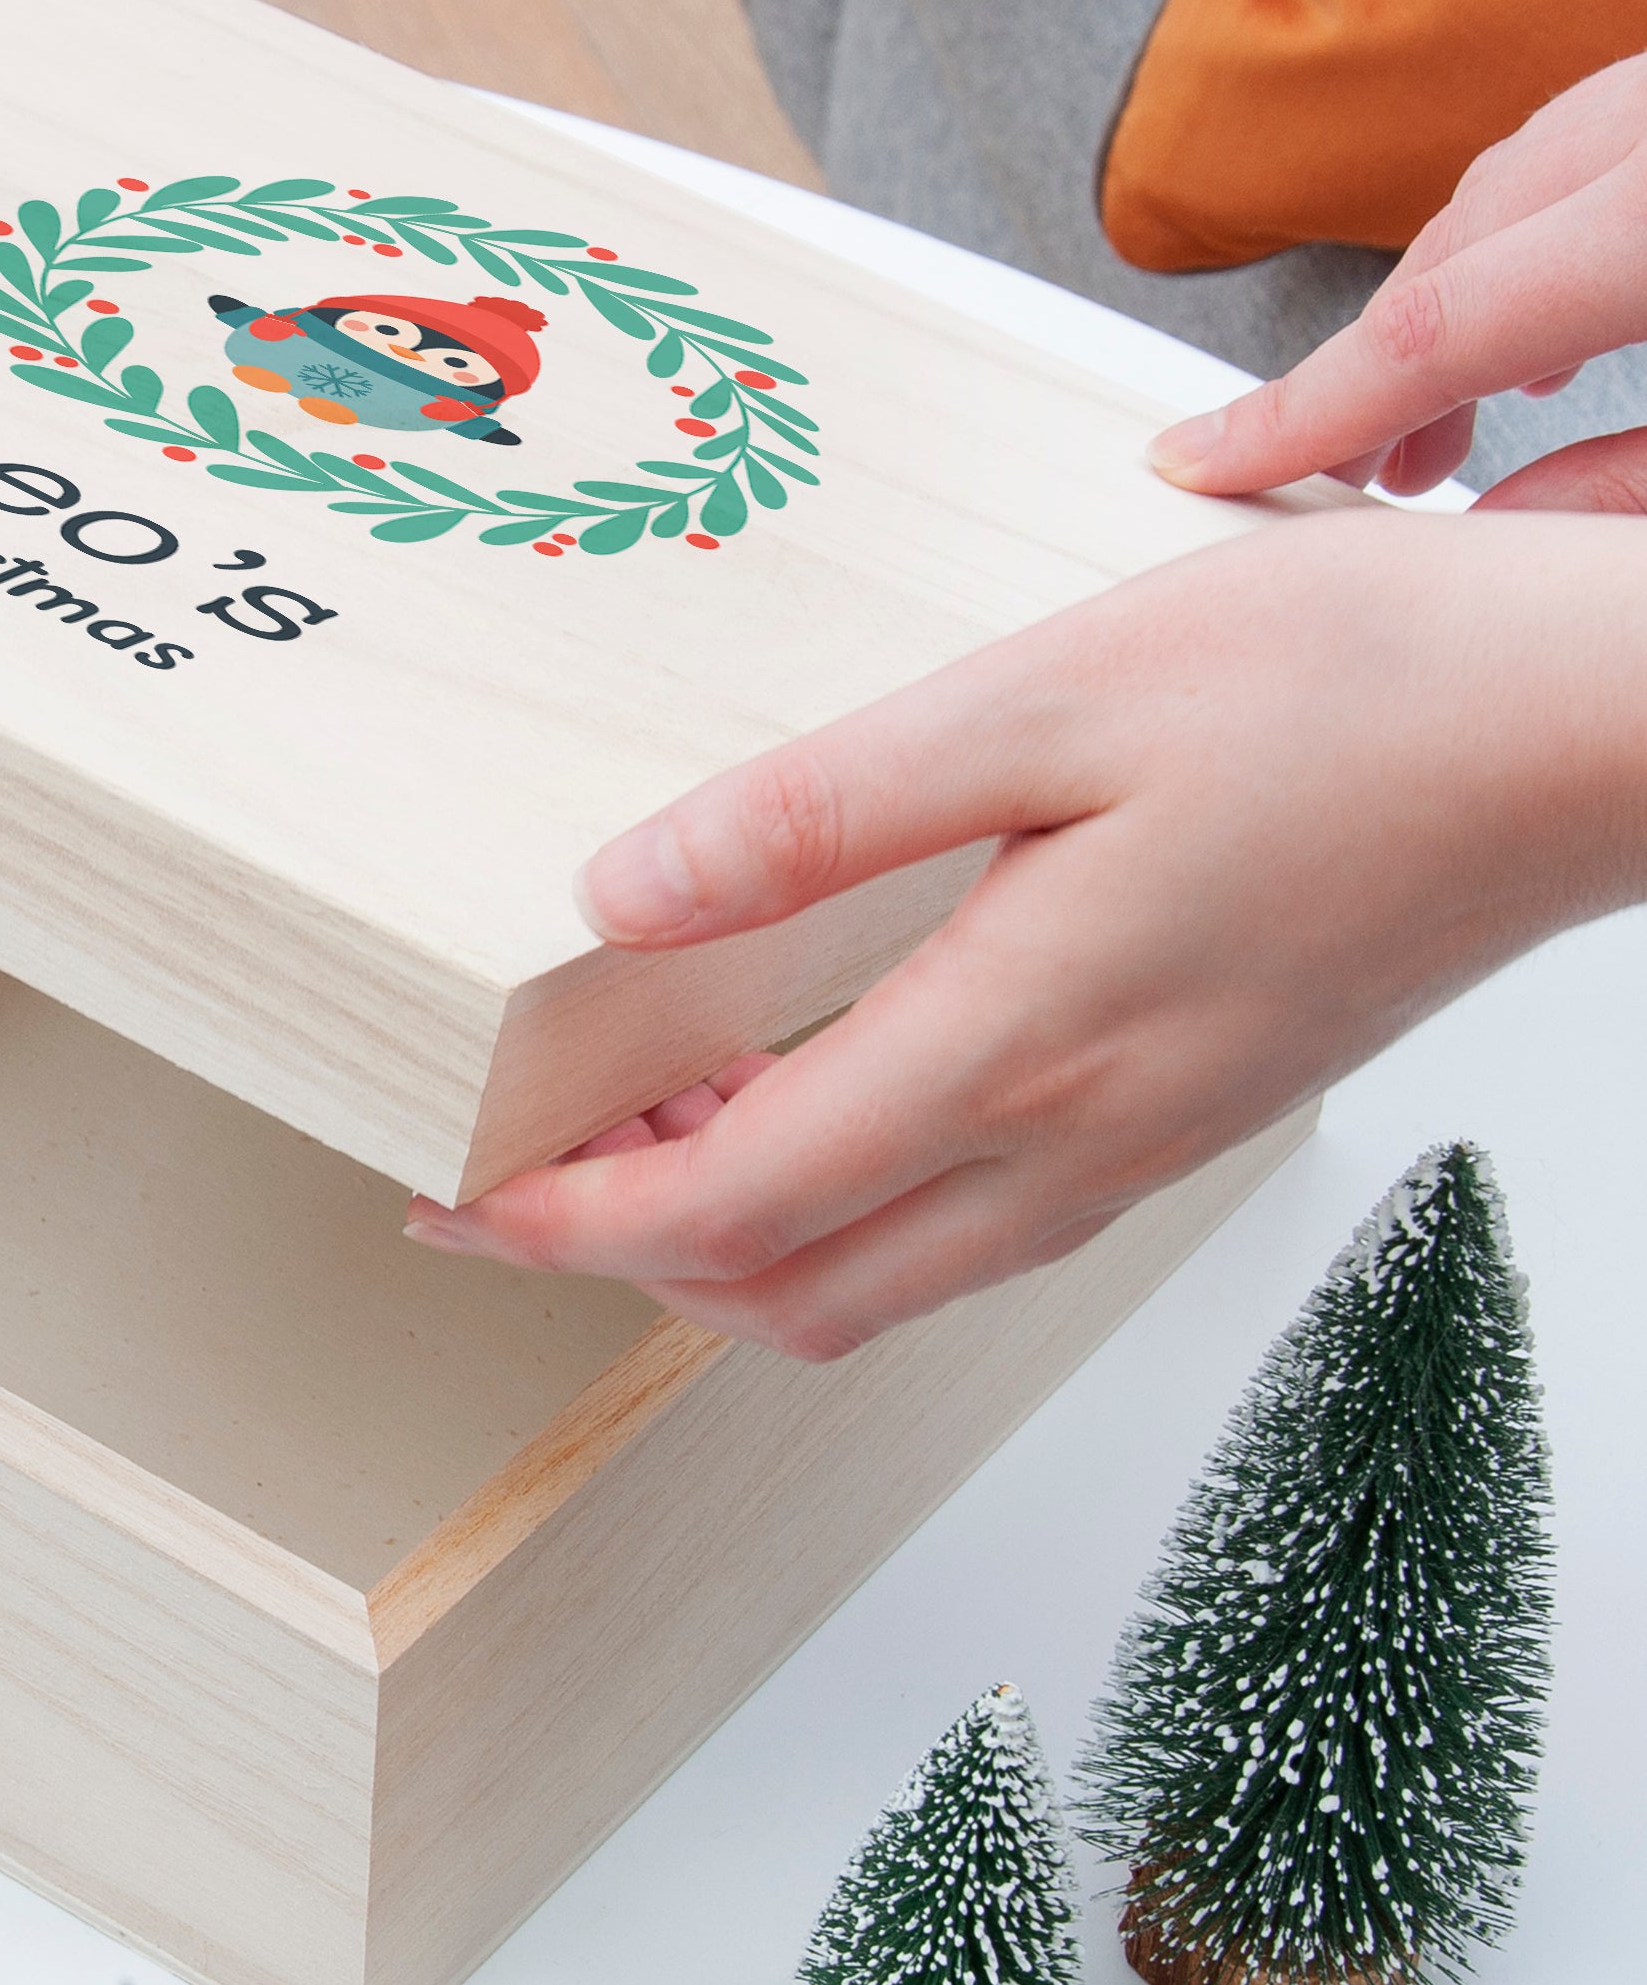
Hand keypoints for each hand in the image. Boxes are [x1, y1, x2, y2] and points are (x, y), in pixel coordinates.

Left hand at [405, 512, 1646, 1355]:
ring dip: (738, 1242)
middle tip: (514, 1182)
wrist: (1598, 734)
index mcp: (1012, 1046)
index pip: (728, 1209)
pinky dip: (846, 1205)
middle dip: (626, 1263)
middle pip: (792, 1293)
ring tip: (641, 1132)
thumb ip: (822, 812)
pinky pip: (968, 1230)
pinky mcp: (1180, 1117)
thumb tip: (626, 896)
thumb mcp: (1051, 699)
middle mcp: (1068, 1143)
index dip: (566, 1225)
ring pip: (883, 1280)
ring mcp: (1134, 1148)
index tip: (453, 1203)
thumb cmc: (1362, 691)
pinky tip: (812, 1092)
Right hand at [1147, 51, 1646, 509]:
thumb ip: (1625, 488)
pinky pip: (1584, 142)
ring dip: (1438, 304)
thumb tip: (1493, 526)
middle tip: (1333, 480)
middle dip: (1364, 376)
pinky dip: (1523, 231)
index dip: (1300, 414)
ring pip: (1503, 183)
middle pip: (1448, 249)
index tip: (1202, 463)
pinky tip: (1540, 313)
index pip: (1432, 331)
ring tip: (1430, 423)